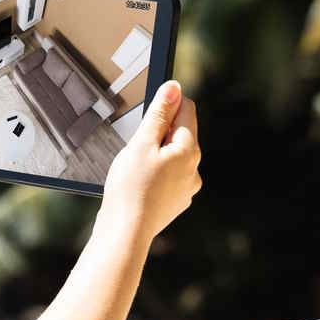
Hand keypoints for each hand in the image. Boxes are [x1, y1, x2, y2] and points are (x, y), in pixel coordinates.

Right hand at [101, 80, 201, 241]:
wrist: (126, 232)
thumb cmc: (130, 188)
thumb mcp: (141, 143)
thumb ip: (159, 114)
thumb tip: (174, 88)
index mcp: (188, 149)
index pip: (186, 109)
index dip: (166, 105)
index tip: (147, 112)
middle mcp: (194, 168)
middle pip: (180, 134)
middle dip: (158, 134)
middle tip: (135, 148)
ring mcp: (187, 188)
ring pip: (173, 158)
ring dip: (156, 156)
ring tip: (134, 171)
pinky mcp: (176, 203)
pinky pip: (168, 179)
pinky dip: (155, 177)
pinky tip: (138, 186)